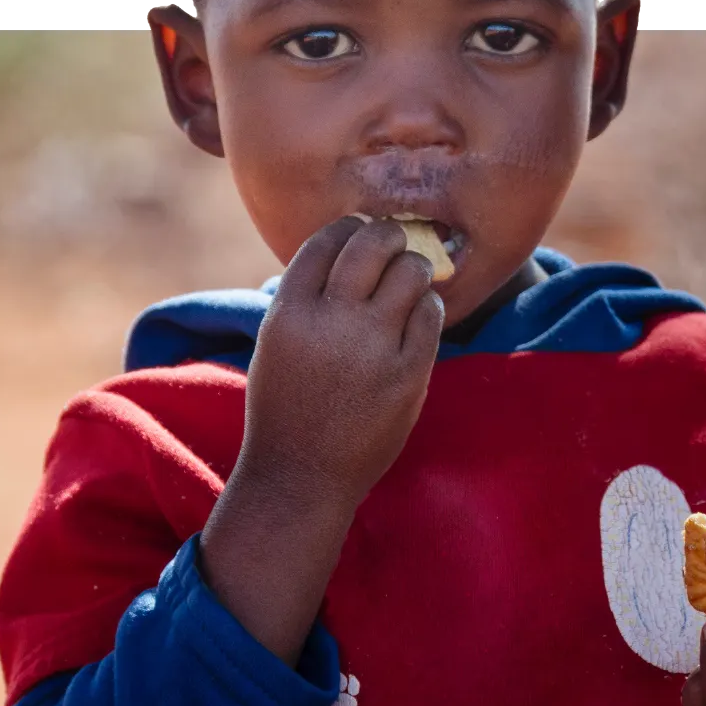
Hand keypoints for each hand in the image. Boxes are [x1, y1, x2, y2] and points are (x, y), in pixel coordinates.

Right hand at [235, 215, 444, 510]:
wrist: (301, 477)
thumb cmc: (286, 407)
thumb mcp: (275, 344)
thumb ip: (306, 300)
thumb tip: (348, 251)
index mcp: (289, 312)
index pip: (326, 240)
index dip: (348, 228)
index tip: (359, 232)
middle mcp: (330, 321)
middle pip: (372, 244)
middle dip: (389, 236)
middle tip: (395, 244)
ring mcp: (372, 347)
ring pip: (410, 272)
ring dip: (413, 268)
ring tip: (409, 282)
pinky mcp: (408, 374)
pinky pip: (430, 315)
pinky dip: (427, 307)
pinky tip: (417, 317)